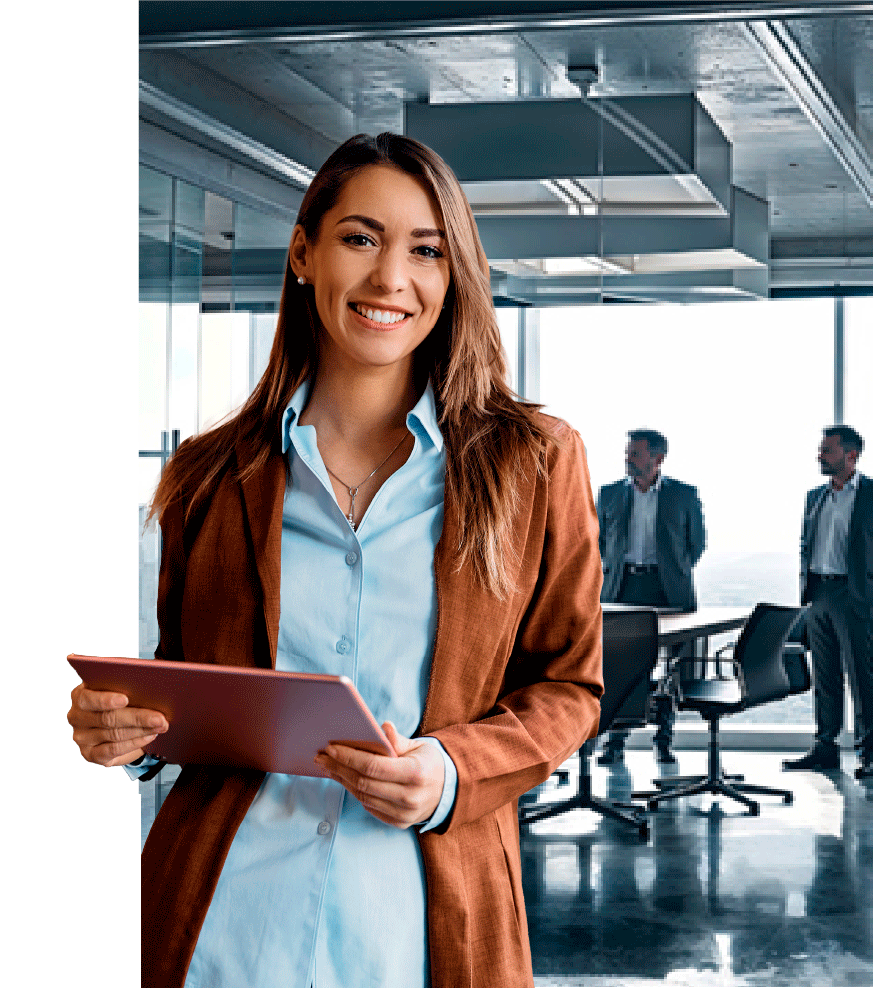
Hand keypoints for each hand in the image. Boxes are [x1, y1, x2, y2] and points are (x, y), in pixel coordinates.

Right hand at [68, 683, 168, 766]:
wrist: (117, 720)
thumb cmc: (119, 698)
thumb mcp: (120, 687)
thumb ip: (126, 683)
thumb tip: (149, 685)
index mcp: (79, 695)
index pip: (88, 698)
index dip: (106, 699)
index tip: (125, 699)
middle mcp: (76, 717)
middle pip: (108, 718)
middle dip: (137, 717)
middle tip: (160, 718)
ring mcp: (81, 738)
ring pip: (114, 734)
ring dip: (141, 731)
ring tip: (161, 725)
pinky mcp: (90, 754)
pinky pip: (113, 750)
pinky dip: (134, 743)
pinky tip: (149, 736)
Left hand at [315, 721, 444, 828]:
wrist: (448, 790)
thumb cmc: (429, 763)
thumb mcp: (420, 746)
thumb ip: (398, 740)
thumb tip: (382, 727)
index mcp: (416, 773)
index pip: (374, 766)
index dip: (349, 757)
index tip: (331, 748)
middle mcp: (410, 797)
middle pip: (364, 783)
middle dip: (339, 768)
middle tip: (321, 757)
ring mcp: (404, 813)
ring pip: (363, 797)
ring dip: (342, 781)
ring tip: (329, 766)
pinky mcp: (398, 823)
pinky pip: (369, 807)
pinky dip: (355, 792)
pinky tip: (344, 779)